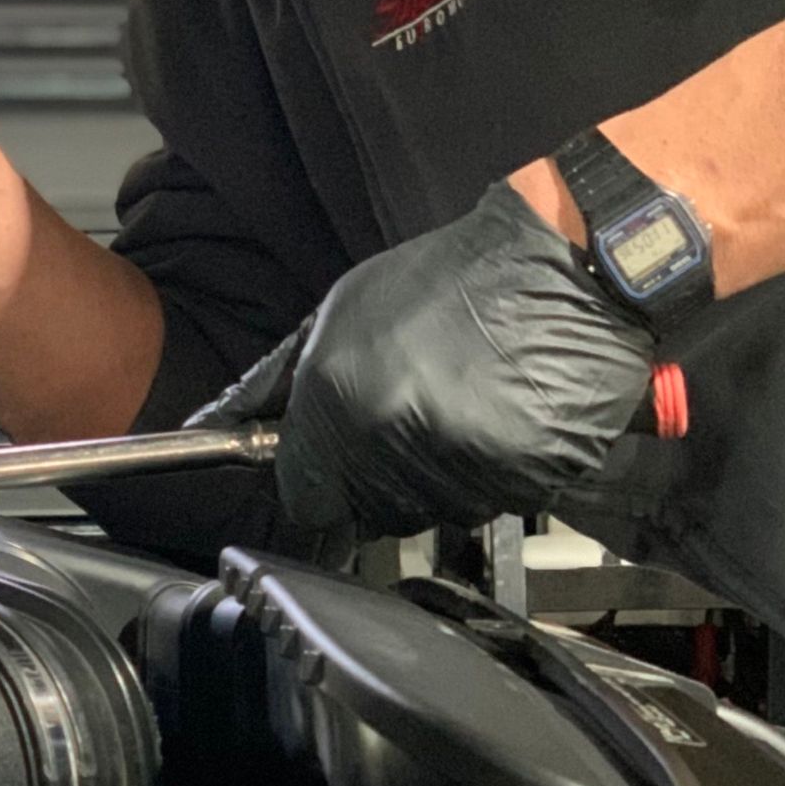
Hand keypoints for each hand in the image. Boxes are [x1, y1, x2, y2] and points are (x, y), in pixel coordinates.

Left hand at [197, 182, 655, 535]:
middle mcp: (393, 443)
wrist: (567, 272)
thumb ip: (277, 383)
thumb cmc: (451, 283)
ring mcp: (460, 470)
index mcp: (341, 400)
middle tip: (409, 418)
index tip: (331, 466)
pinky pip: (483, 507)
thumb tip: (217, 426)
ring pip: (423, 513)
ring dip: (432, 480)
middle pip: (363, 511)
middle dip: (374, 478)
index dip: (316, 480)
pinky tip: (497, 422)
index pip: (303, 496)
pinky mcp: (519, 486)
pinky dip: (486, 479)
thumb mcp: (342, 313)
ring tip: (459, 411)